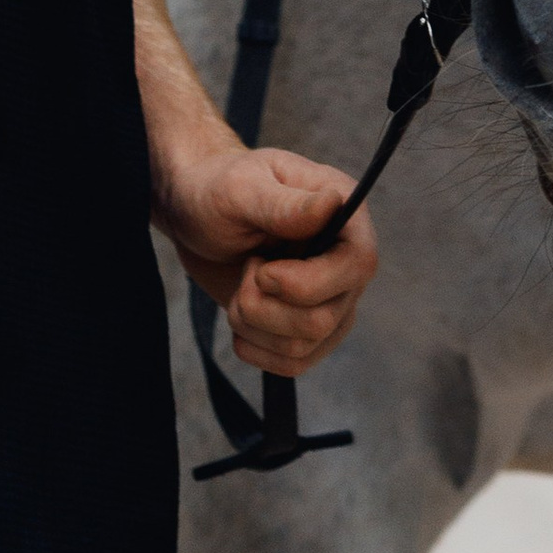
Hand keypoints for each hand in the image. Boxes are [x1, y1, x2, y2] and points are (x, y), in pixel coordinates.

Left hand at [151, 134, 376, 377]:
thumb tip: (332, 204)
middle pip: (326, 318)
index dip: (307, 283)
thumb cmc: (217, 189)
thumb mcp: (240, 189)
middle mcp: (345, 260)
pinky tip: (241, 320)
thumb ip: (284, 205)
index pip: (359, 265)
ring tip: (239, 288)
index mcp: (344, 216)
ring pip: (305, 345)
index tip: (261, 270)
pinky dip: (256, 349)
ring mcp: (330, 298)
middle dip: (265, 307)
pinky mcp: (307, 327)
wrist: (193, 213)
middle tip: (244, 271)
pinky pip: (295, 363)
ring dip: (253, 324)